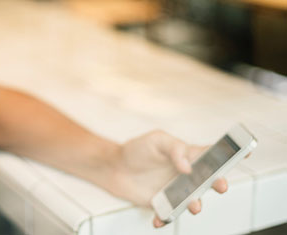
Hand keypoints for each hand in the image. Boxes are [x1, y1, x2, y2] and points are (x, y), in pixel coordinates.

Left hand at [99, 130, 227, 226]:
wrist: (114, 167)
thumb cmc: (137, 150)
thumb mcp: (156, 140)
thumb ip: (174, 149)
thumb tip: (187, 167)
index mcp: (188, 156)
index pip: (212, 154)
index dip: (230, 153)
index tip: (244, 152)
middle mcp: (187, 175)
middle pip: (209, 181)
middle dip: (218, 184)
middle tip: (220, 185)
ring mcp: (177, 190)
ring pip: (193, 201)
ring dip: (195, 205)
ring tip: (193, 206)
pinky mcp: (163, 203)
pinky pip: (169, 214)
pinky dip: (166, 218)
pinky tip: (159, 218)